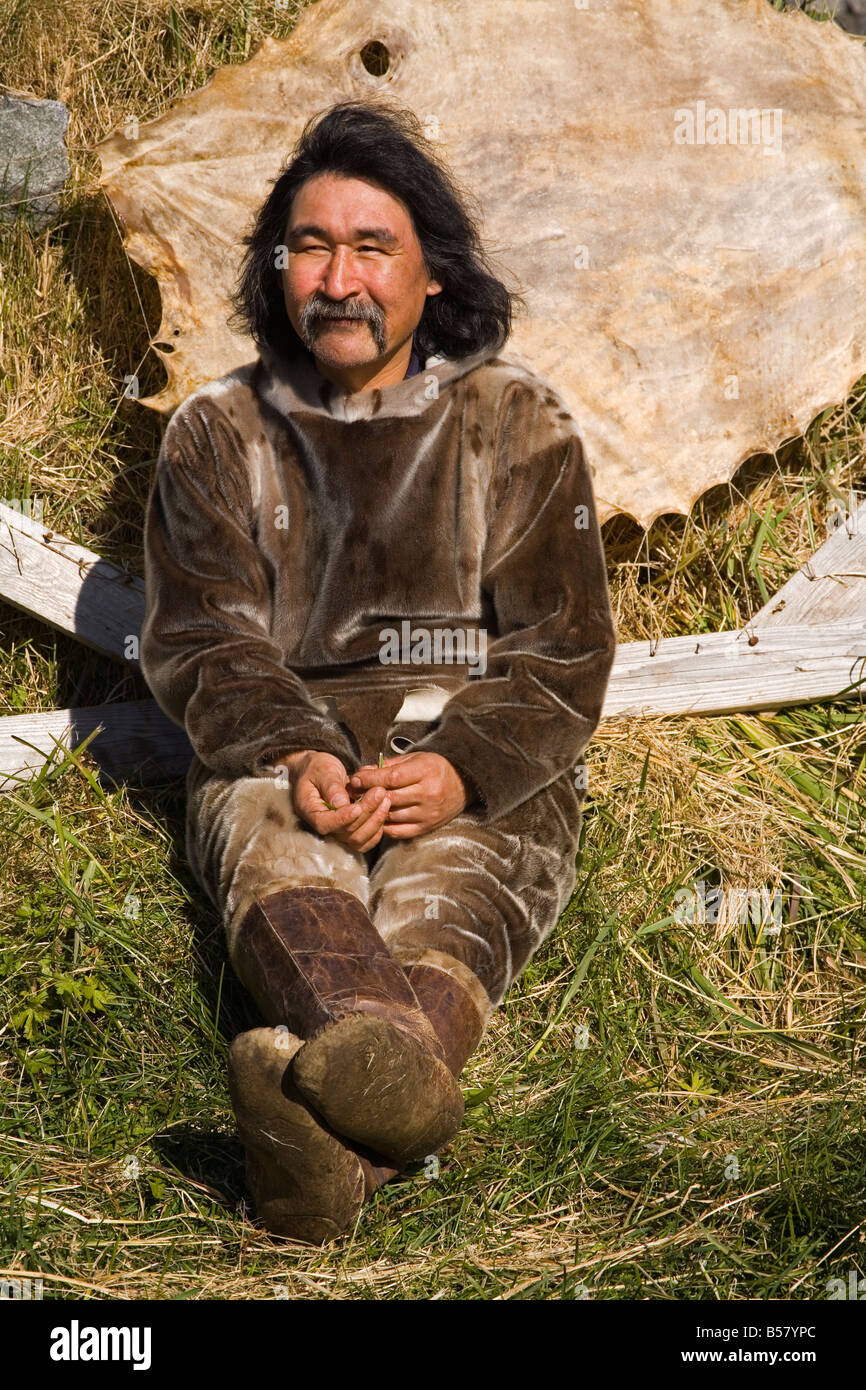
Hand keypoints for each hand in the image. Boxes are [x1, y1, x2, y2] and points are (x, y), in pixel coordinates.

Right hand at [273, 750, 392, 852]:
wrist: (320, 771)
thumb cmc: (318, 769)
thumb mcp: (322, 770)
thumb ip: (331, 786)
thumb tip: (341, 803)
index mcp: (310, 811)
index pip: (324, 823)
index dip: (343, 818)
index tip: (358, 807)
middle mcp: (325, 826)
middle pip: (347, 832)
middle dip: (366, 812)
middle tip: (380, 791)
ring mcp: (339, 831)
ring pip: (359, 839)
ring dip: (375, 821)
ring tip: (385, 798)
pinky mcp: (351, 831)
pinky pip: (366, 840)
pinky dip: (378, 828)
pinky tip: (384, 810)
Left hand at [347, 751, 466, 838]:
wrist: (463, 785)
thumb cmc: (436, 768)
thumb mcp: (416, 758)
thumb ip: (390, 765)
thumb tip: (364, 772)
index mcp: (426, 771)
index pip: (391, 778)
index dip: (369, 779)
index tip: (355, 778)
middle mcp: (428, 793)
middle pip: (389, 797)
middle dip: (367, 794)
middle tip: (353, 792)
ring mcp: (428, 813)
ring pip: (392, 815)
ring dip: (373, 811)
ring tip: (362, 805)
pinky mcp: (427, 827)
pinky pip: (399, 831)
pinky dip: (385, 826)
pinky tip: (377, 818)